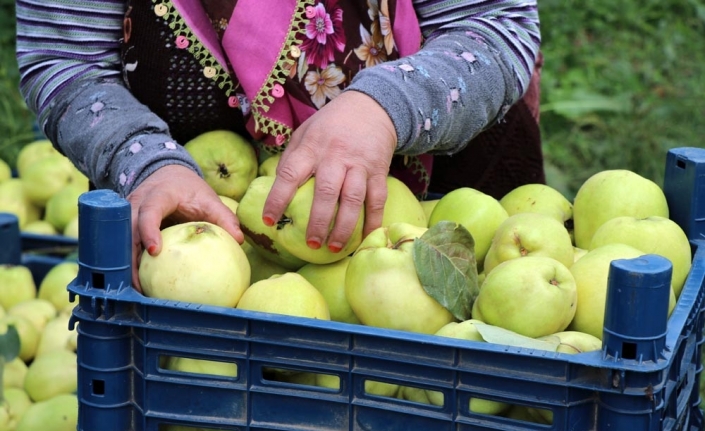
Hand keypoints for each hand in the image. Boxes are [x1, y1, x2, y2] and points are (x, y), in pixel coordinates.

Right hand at [127, 164, 243, 290]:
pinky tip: (138, 284)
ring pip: (118, 241)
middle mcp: (137, 204)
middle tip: (140, 284)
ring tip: (137, 291)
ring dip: (125, 266)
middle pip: (125, 231)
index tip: (154, 251)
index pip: (149, 212)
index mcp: (158, 195)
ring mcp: (127, 215)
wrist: (167, 175)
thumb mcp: (208, 198)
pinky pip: (122, 246)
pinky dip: (127, 264)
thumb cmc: (189, 190)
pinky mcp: (124, 227)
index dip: (148, 230)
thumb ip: (224, 217)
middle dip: (129, 257)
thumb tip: (239, 240)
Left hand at [262, 90, 396, 252]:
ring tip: (335, 247)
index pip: (290, 174)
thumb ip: (292, 158)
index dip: (278, 199)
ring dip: (344, 226)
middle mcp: (334, 156)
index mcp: (311, 147)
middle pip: (325, 192)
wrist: (371, 107)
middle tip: (310, 243)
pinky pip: (377, 199)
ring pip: (352, 198)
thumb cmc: (330, 126)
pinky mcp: (378, 170)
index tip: (269, 221)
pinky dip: (373, 220)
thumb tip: (275, 187)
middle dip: (317, 221)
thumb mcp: (305, 133)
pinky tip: (366, 236)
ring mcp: (358, 164)